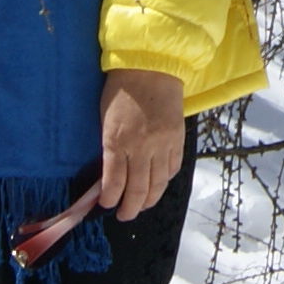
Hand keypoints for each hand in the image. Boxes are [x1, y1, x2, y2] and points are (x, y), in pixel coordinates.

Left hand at [97, 67, 185, 218]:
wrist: (151, 68)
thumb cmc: (121, 90)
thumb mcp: (106, 119)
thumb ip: (109, 147)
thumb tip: (109, 174)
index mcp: (117, 141)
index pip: (114, 182)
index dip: (109, 199)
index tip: (106, 206)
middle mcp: (141, 147)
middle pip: (138, 189)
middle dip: (129, 208)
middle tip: (124, 215)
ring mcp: (163, 145)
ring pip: (158, 184)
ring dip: (149, 200)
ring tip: (141, 207)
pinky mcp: (178, 140)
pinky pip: (173, 169)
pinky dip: (165, 181)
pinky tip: (159, 186)